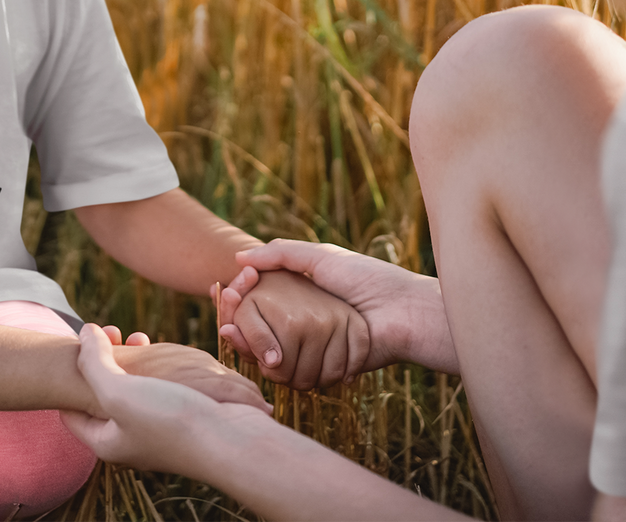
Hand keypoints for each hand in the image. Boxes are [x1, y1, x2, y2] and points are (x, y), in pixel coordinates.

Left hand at [61, 324, 274, 473]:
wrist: (232, 440)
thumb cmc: (170, 421)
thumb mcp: (117, 391)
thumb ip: (93, 361)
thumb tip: (85, 333)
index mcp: (107, 441)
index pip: (71, 412)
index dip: (71, 374)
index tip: (84, 343)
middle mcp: (129, 438)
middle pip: (104, 396)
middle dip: (104, 360)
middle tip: (116, 333)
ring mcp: (157, 428)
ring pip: (134, 388)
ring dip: (132, 360)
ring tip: (139, 336)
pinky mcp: (182, 418)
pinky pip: (160, 388)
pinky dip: (158, 367)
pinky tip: (166, 351)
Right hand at [219, 239, 457, 374]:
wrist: (401, 314)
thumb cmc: (367, 280)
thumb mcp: (320, 258)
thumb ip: (280, 255)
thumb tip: (239, 258)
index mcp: (303, 297)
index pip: (261, 300)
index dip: (240, 298)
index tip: (225, 290)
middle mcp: (305, 324)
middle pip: (261, 329)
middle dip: (239, 325)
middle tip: (224, 321)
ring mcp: (313, 349)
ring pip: (270, 352)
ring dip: (250, 346)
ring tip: (233, 335)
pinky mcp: (322, 370)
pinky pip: (291, 371)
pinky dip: (272, 363)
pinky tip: (258, 355)